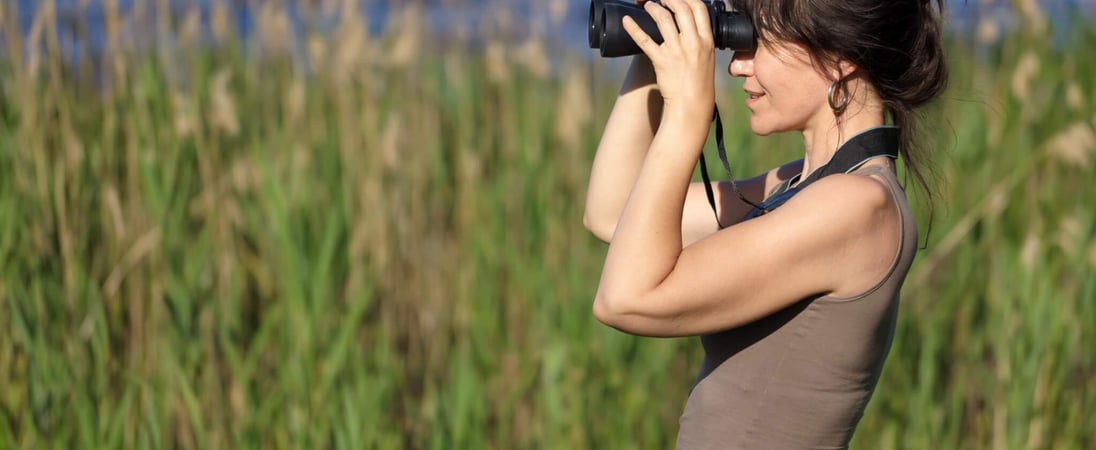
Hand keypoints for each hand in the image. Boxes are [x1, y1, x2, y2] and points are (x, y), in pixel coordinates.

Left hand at [622, 0, 715, 116]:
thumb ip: (699, 39)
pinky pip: (645, 40)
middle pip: (681, 8)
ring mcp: (677, 51)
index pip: (699, 8)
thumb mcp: (707, 56)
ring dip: (653, 7)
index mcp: (707, 40)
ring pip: (663, 19)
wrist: (691, 104)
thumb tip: (688, 25)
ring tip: (647, 4)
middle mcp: (693, 43)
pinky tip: (626, 20)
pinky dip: (634, 28)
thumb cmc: (699, 82)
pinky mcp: (661, 61)